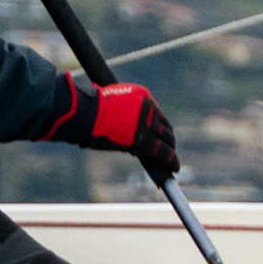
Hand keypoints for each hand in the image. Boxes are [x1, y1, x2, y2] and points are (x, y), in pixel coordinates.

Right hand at [44, 77, 177, 177]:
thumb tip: (120, 121)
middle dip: (167, 137)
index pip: (156, 112)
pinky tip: (174, 168)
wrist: (89, 114)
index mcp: (142, 95)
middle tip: (168, 146)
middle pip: (164, 125)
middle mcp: (149, 109)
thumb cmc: (91, 108)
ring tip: (172, 160)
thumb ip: (121, 108)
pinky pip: (164, 153)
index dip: (158, 125)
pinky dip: (171, 161)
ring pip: (167, 139)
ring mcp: (149, 125)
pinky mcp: (145, 141)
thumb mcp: (110, 100)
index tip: (158, 133)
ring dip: (171, 149)